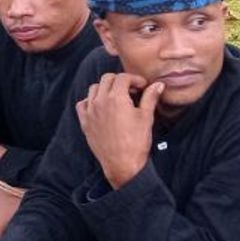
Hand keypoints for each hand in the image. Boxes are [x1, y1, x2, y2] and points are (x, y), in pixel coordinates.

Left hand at [76, 73, 160, 188]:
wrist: (122, 164)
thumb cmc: (137, 141)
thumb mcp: (146, 117)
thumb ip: (150, 97)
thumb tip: (159, 84)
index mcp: (116, 98)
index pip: (122, 77)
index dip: (135, 79)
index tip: (143, 86)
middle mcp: (100, 102)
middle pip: (106, 79)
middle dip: (120, 81)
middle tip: (132, 90)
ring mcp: (90, 112)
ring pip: (93, 89)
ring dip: (105, 88)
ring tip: (118, 97)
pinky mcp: (84, 122)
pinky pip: (82, 104)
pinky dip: (90, 101)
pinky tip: (101, 107)